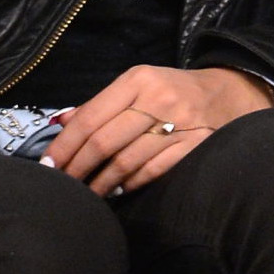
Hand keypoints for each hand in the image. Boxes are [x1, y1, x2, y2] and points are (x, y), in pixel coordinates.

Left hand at [41, 64, 271, 196]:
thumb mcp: (136, 85)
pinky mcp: (194, 146)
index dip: (65, 145)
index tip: (48, 164)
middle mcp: (157, 98)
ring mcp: (178, 124)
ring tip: (84, 194)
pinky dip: (128, 185)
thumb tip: (59, 122)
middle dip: (77, 168)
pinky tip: (116, 191)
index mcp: (137, 79)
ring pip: (125, 162)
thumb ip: (99, 104)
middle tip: (62, 185)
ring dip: (100, 183)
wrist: (225, 95)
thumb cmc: (170, 91)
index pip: (91, 116)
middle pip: (104, 141)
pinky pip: (150, 172)